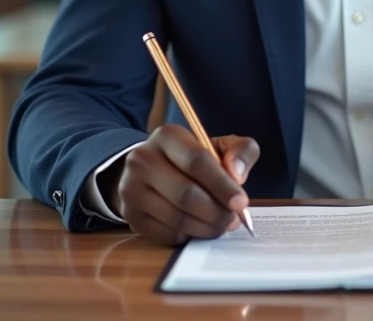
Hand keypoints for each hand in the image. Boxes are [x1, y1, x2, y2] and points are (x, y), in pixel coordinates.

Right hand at [101, 124, 259, 245]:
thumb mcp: (219, 146)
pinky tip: (200, 228)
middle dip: (216, 212)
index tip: (241, 202)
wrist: (152, 171)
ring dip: (206, 227)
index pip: (196, 161)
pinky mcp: (131, 215)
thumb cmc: (193, 160)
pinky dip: (189, 235)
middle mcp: (143, 159)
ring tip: (222, 226)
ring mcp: (132, 188)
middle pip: (185, 194)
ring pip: (177, 218)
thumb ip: (240, 151)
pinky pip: (166, 233)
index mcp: (167, 136)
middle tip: (234, 220)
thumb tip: (238, 174)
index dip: (222, 185)